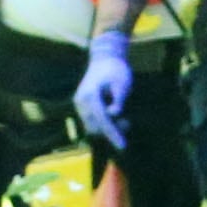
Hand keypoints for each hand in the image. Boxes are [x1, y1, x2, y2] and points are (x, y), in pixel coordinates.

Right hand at [71, 31, 134, 148]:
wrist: (105, 59)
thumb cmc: (116, 70)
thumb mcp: (123, 83)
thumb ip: (119, 99)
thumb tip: (114, 114)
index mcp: (90, 95)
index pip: (102, 120)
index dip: (113, 134)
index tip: (123, 146)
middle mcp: (81, 101)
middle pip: (96, 128)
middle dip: (112, 130)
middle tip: (127, 122)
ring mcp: (79, 105)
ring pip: (93, 128)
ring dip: (107, 128)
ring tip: (123, 118)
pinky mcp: (82, 107)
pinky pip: (92, 122)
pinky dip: (103, 124)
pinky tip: (114, 115)